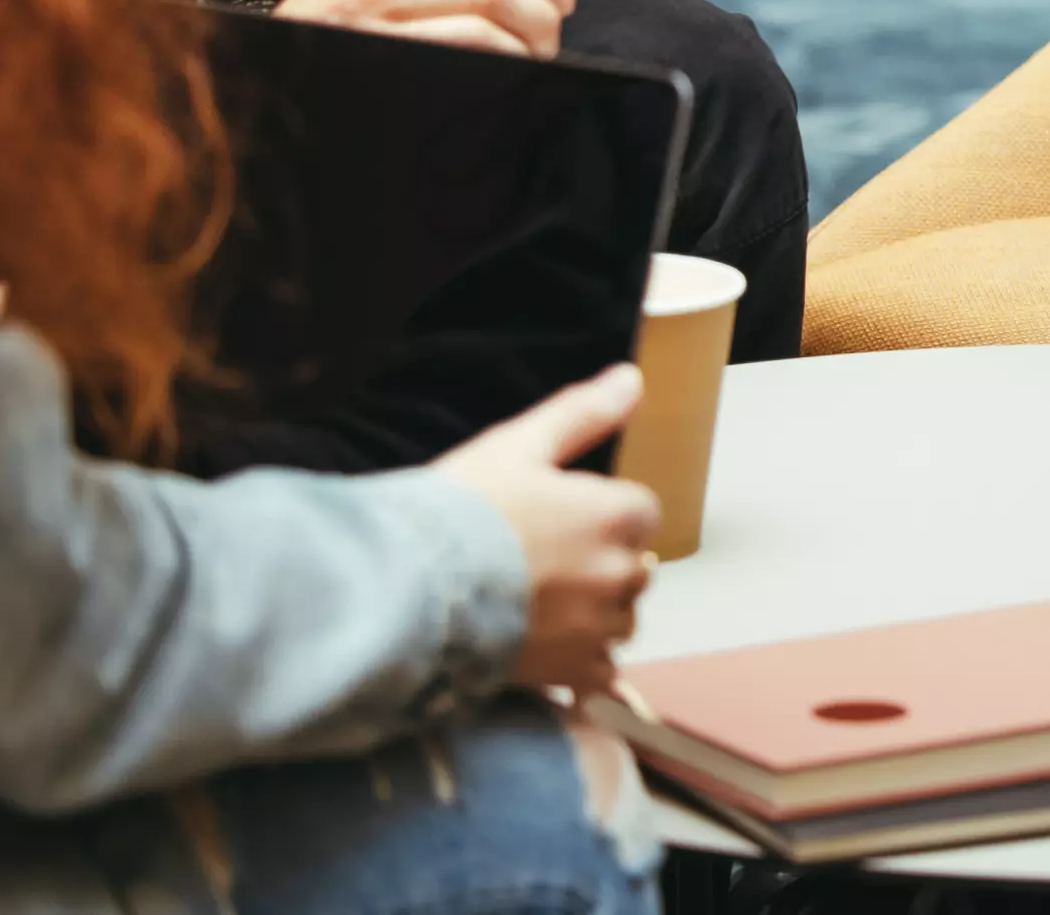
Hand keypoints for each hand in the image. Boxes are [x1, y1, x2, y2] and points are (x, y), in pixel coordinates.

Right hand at [279, 0, 571, 59]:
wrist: (248, 100)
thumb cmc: (317, 63)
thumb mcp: (358, 9)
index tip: (562, 2)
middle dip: (543, 10)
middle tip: (555, 41)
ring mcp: (373, 25)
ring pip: (486, 16)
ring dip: (530, 42)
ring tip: (535, 66)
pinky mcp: (380, 63)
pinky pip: (466, 51)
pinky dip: (503, 65)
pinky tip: (508, 82)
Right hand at [431, 366, 663, 692]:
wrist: (408, 592)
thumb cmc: (462, 511)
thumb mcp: (518, 446)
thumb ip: (582, 413)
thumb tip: (633, 377)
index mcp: (616, 513)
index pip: (640, 511)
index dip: (601, 513)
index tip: (560, 518)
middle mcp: (621, 572)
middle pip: (634, 567)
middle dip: (601, 564)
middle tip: (541, 564)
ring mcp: (598, 627)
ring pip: (620, 620)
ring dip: (594, 614)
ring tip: (539, 608)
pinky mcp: (570, 672)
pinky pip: (600, 672)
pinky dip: (582, 665)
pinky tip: (547, 653)